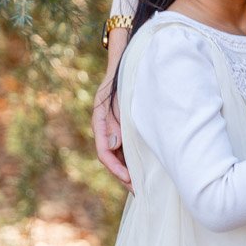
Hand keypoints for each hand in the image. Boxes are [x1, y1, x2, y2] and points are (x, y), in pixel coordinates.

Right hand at [93, 33, 131, 188]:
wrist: (128, 56)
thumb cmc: (125, 74)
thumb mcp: (118, 95)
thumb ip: (114, 118)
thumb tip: (114, 144)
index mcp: (100, 119)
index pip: (105, 151)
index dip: (116, 168)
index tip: (129, 180)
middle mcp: (106, 125)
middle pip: (112, 157)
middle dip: (123, 175)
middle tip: (138, 189)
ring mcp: (114, 125)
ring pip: (119, 153)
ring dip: (129, 169)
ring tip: (143, 184)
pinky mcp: (124, 123)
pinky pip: (126, 145)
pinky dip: (133, 158)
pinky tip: (145, 166)